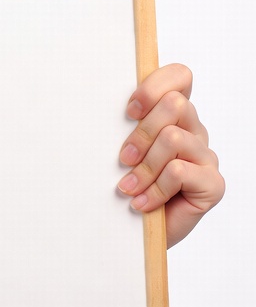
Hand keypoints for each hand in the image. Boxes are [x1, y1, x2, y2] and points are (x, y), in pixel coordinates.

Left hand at [117, 62, 223, 246]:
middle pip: (175, 104)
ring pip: (173, 138)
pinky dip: (155, 189)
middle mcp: (194, 130)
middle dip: (141, 133)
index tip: (128, 111)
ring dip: (144, 166)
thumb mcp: (121, 147)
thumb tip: (92, 94)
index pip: (180, 76)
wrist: (133, 231)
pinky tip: (142, 203)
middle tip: (123, 159)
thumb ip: (124, 121)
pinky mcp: (213, 184)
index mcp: (174, 114)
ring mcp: (206, 156)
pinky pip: (180, 171)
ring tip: (128, 187)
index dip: (155, 85)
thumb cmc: (126, 183)